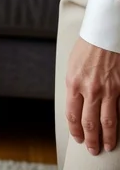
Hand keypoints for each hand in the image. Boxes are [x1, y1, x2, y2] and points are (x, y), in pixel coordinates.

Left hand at [66, 36, 119, 154]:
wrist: (104, 36)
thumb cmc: (86, 49)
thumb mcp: (72, 67)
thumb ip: (74, 87)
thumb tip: (76, 106)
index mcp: (73, 83)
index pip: (72, 114)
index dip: (75, 130)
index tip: (77, 138)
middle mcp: (90, 89)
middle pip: (89, 123)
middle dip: (90, 139)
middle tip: (92, 149)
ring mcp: (108, 91)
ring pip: (108, 122)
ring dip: (107, 138)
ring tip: (107, 147)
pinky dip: (119, 124)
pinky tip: (117, 131)